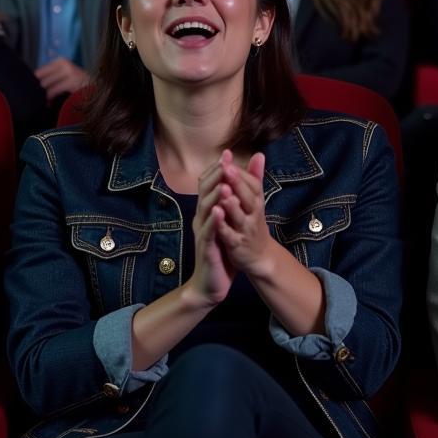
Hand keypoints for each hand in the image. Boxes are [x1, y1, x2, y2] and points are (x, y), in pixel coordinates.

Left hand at [35, 57, 91, 100]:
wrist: (98, 89)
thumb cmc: (79, 85)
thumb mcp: (65, 76)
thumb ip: (51, 78)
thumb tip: (32, 83)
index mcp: (60, 61)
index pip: (39, 72)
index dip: (33, 83)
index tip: (33, 92)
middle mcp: (64, 64)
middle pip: (41, 78)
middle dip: (38, 90)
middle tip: (38, 100)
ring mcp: (69, 71)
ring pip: (46, 85)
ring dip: (43, 95)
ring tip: (44, 103)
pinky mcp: (72, 81)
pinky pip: (53, 90)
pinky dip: (49, 99)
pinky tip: (49, 104)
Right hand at [184, 157, 236, 307]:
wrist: (210, 284)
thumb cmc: (220, 253)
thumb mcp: (227, 226)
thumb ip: (231, 205)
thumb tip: (236, 185)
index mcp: (207, 213)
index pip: (208, 186)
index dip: (217, 169)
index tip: (227, 153)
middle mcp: (201, 219)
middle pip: (205, 192)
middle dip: (215, 175)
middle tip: (225, 160)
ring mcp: (202, 233)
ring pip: (205, 210)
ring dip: (214, 195)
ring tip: (224, 182)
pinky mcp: (206, 249)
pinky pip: (208, 233)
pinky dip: (214, 221)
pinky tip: (220, 212)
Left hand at [213, 152, 275, 279]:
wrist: (259, 255)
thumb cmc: (253, 222)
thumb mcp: (255, 199)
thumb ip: (255, 177)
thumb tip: (259, 154)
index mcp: (256, 201)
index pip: (250, 184)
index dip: (239, 173)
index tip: (227, 160)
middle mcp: (253, 213)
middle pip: (247, 196)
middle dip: (236, 182)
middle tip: (227, 169)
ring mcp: (245, 229)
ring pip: (239, 215)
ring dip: (231, 203)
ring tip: (222, 190)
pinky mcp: (237, 244)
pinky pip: (230, 234)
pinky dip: (223, 225)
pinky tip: (215, 216)